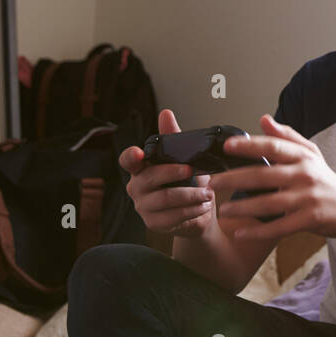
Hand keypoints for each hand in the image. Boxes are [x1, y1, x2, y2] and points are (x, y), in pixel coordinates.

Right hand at [120, 108, 213, 237]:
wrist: (199, 211)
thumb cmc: (189, 182)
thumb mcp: (184, 158)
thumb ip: (173, 137)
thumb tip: (165, 113)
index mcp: (141, 168)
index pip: (127, 160)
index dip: (131, 156)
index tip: (139, 152)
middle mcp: (137, 187)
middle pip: (150, 178)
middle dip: (173, 173)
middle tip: (192, 171)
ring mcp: (143, 206)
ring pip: (164, 199)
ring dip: (190, 195)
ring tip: (208, 193)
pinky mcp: (153, 223)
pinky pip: (172, 216)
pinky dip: (192, 210)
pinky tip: (203, 206)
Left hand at [213, 115, 335, 240]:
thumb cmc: (325, 179)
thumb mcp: (310, 153)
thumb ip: (286, 136)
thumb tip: (263, 118)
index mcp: (302, 157)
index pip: (273, 147)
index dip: (249, 145)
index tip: (227, 146)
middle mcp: (305, 175)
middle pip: (264, 175)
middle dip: (234, 179)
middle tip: (212, 183)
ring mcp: (307, 198)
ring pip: (268, 203)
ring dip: (242, 207)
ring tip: (222, 209)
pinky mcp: (309, 219)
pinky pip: (279, 227)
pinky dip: (258, 232)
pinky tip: (240, 233)